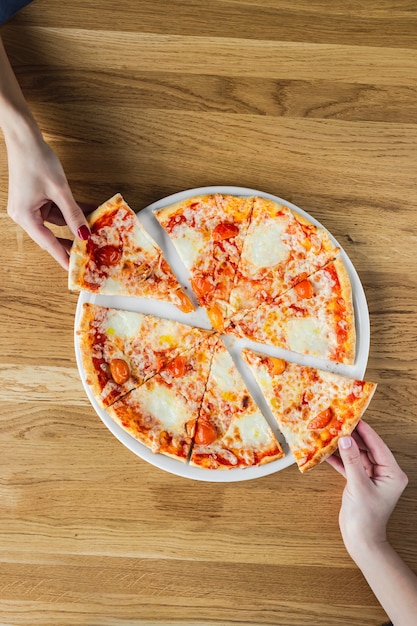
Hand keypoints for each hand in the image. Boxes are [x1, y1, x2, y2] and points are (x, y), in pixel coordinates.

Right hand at [6, 127, 89, 269]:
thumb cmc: (37, 160)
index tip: (73, 269)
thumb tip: (84, 234)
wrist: (24, 137)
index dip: (63, 257)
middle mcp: (25, 215)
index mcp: (25, 217)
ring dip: (75, 223)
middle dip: (72, 240)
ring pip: (57, 222)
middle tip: (90, 252)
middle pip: (52, 235)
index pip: (48, 243)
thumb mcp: (60, 190)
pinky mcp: (35, 199)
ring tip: (96, 230)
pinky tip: (88, 212)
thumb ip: (73, 214)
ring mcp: (29, 207)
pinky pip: (56, 210)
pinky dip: (70, 211)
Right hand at [327, 420, 407, 562]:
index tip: (353, 417)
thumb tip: (345, 439)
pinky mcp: (359, 482)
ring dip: (344, 446)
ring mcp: (371, 477)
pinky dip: (339, 459)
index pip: (378, 446)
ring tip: (330, 433)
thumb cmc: (366, 518)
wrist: (360, 541)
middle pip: (367, 448)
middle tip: (339, 422)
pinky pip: (349, 465)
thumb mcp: (358, 486)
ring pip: (356, 455)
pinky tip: (327, 451)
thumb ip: (351, 461)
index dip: (365, 431)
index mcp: (392, 473)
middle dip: (352, 437)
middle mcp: (384, 473)